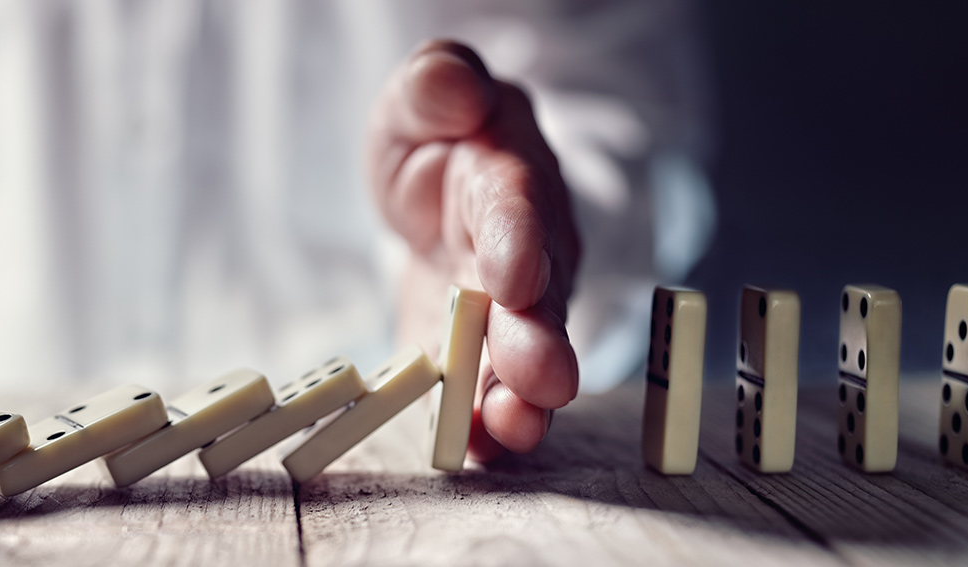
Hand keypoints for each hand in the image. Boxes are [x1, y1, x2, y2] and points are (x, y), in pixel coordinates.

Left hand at [366, 39, 581, 460]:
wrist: (440, 187)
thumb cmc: (438, 135)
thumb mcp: (424, 94)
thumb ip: (437, 83)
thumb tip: (455, 86)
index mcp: (508, 177)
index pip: (516, 206)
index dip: (518, 241)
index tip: (517, 277)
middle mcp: (523, 253)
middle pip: (537, 299)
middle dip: (537, 340)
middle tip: (543, 381)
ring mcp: (504, 312)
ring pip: (519, 357)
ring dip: (518, 398)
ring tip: (515, 432)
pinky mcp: (471, 354)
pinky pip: (480, 391)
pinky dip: (480, 426)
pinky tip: (477, 452)